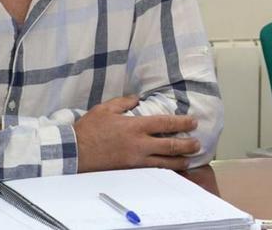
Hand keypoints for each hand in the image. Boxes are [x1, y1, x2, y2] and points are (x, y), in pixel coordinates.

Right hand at [73, 96, 199, 171]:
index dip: (182, 123)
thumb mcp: (105, 109)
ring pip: (164, 162)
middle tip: (198, 143)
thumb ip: (124, 102)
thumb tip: (137, 99)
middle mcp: (139, 144)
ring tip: (190, 159)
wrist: (73, 153)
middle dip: (187, 144)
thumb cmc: (88, 130)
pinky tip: (171, 170)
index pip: (165, 123)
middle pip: (170, 145)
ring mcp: (135, 159)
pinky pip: (151, 171)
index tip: (193, 122)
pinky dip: (164, 170)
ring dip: (180, 160)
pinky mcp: (129, 171)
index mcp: (135, 126)